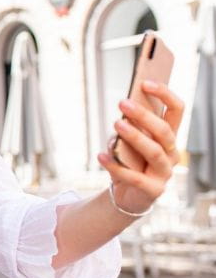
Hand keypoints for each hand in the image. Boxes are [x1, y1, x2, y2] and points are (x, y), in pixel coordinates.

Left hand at [97, 81, 184, 213]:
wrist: (127, 196)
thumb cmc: (129, 162)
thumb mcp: (127, 142)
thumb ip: (127, 129)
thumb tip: (121, 119)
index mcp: (168, 137)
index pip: (176, 111)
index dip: (165, 95)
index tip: (145, 82)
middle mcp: (172, 153)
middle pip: (164, 130)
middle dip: (145, 115)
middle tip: (123, 103)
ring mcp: (164, 173)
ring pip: (154, 151)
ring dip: (135, 136)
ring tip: (116, 124)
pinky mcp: (154, 190)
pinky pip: (135, 177)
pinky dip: (116, 166)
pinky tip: (100, 155)